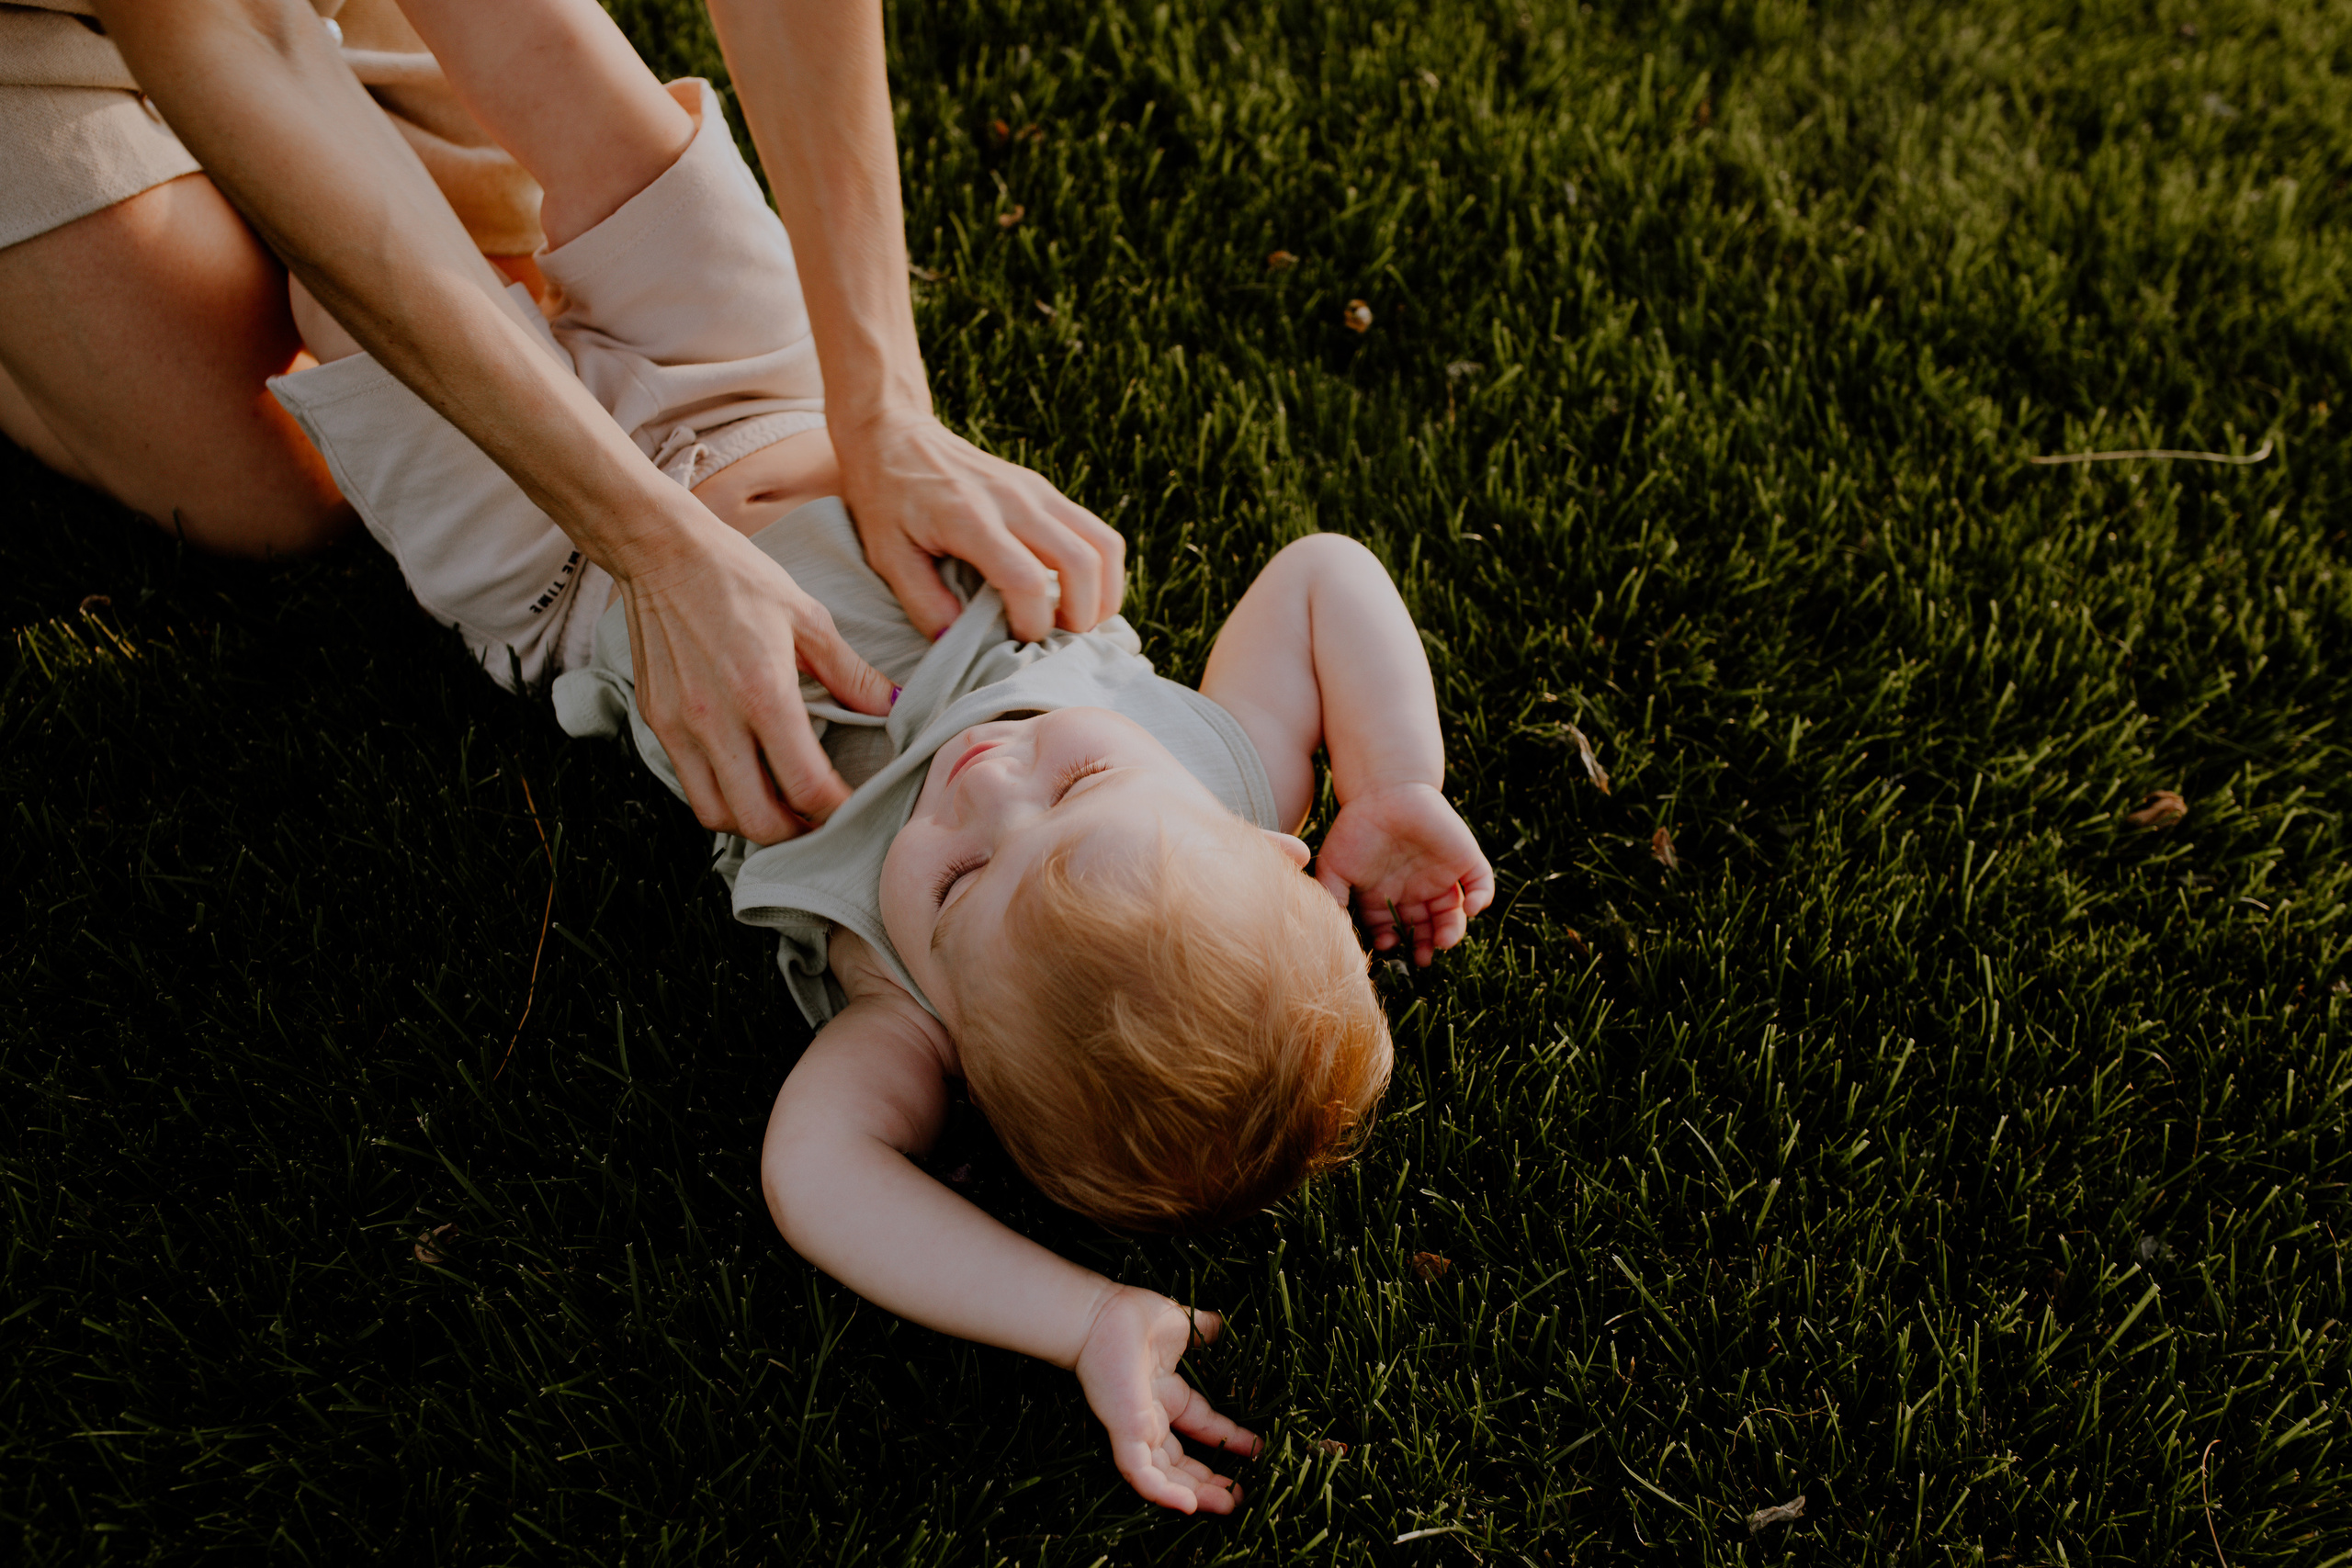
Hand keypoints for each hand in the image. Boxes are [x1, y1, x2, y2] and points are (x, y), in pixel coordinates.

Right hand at [619, 506, 895, 844]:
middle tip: (820, 818)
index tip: (855, 807)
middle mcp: (717, 721)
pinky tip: (746, 775)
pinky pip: (689, 784)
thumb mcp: (807, 617)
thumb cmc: (738, 578)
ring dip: (754, 821)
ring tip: (782, 804)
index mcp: (763, 694)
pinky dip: (721, 795)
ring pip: (716, 814)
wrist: (661, 551)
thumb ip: (850, 672)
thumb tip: (892, 707)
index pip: (807, 786)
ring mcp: (679, 727)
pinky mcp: (656, 722)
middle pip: (759, 821)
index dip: (838, 811)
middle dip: (796, 832)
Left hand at [835, 409, 1124, 642]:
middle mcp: (1014, 500)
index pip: (1026, 578)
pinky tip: (1078, 595)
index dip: (1032, 622)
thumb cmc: (885, 498)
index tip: (1016, 641)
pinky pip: (1097, 533)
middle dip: (1082, 615)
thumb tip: (959, 643)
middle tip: (1059, 640)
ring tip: (1079, 621)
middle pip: (1082, 561)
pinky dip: (1100, 571)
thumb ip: (922, 602)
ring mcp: (1037, 491)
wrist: (895, 434)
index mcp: (969, 516)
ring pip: (1105, 544)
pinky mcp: (1046, 490)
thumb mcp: (886, 555)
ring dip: (1104, 593)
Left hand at [1072, 1287, 1258, 1513]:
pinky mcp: (1126, 1437)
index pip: (1202, 1424)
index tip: (1258, 1448)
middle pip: (1183, 1460)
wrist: (1101, 1316)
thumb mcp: (1183, 1326)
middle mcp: (1151, 1417)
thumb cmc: (1134, 1317)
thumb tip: (1224, 1324)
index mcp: (1165, 1393)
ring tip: (1228, 1505)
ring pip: (1167, 1475)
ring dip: (1197, 1493)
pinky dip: (1165, 1494)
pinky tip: (1190, 1507)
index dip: (1230, 1438)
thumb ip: (1205, 1329)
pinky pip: (1143, 1476)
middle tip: (1240, 1495)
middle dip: (1211, 1480)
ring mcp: (1137, 1430)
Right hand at [1314, 782, 1494, 965]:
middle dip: (1427, 946)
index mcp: (1389, 898)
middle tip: (1424, 957)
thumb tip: (1334, 935)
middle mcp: (1418, 892)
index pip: (1397, 931)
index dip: (1396, 943)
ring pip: (1455, 915)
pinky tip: (1470, 908)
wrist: (1382, 789)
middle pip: (1428, 930)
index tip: (1388, 946)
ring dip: (1453, 932)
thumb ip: (1333, 902)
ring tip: (1445, 940)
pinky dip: (1481, 898)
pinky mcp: (1465, 860)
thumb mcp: (1334, 869)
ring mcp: (1444, 877)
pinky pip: (1481, 885)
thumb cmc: (1354, 829)